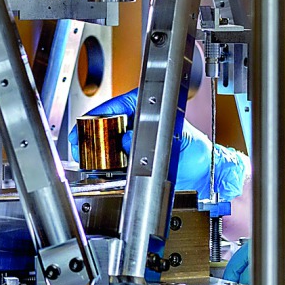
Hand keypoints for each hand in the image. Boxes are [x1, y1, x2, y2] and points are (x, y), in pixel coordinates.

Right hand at [68, 89, 247, 200]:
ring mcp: (134, 146)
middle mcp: (140, 127)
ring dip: (95, 153)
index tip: (87, 123)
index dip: (100, 113)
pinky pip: (113, 165)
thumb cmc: (199, 154)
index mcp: (152, 113)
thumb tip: (129, 138)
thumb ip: (156, 139)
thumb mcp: (182, 140)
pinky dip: (103, 169)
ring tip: (86, 159)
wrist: (204, 178)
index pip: (121, 105)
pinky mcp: (133, 165)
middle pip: (107, 126)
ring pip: (107, 146)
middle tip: (81, 144)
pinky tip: (97, 172)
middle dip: (92, 134)